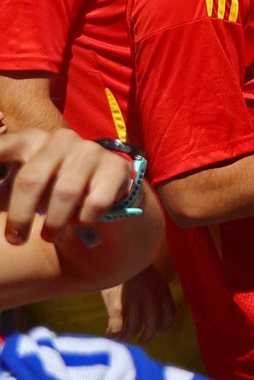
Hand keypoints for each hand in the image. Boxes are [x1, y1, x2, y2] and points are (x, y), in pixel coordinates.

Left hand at [0, 128, 142, 242]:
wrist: (102, 186)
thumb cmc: (51, 187)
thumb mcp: (21, 185)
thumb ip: (1, 192)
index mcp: (30, 139)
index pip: (3, 146)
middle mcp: (60, 139)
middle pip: (31, 180)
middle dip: (20, 216)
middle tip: (15, 240)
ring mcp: (90, 150)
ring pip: (65, 194)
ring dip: (54, 223)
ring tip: (49, 237)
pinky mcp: (116, 166)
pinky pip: (95, 201)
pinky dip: (85, 218)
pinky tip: (81, 219)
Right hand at [101, 265, 174, 342]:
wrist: (119, 255)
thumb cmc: (134, 266)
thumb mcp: (153, 277)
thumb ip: (157, 293)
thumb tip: (157, 310)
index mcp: (162, 291)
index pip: (170, 315)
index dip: (165, 326)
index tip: (159, 331)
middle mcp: (151, 299)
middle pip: (154, 325)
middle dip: (147, 336)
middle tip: (141, 341)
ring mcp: (134, 302)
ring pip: (135, 328)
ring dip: (129, 337)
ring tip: (124, 339)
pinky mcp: (118, 306)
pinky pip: (118, 327)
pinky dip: (114, 334)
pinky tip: (110, 335)